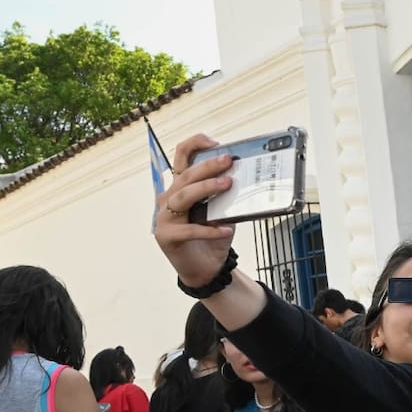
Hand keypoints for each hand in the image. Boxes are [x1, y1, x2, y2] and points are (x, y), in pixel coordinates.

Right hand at [154, 133, 236, 286]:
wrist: (206, 269)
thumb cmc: (212, 237)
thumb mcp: (223, 212)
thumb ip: (227, 197)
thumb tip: (247, 179)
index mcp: (180, 187)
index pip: (181, 158)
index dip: (194, 145)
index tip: (214, 142)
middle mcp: (168, 198)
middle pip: (185, 176)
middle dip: (208, 166)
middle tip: (228, 161)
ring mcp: (164, 218)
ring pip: (183, 196)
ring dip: (206, 188)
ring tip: (227, 184)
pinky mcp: (167, 237)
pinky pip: (189, 230)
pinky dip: (209, 229)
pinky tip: (226, 229)